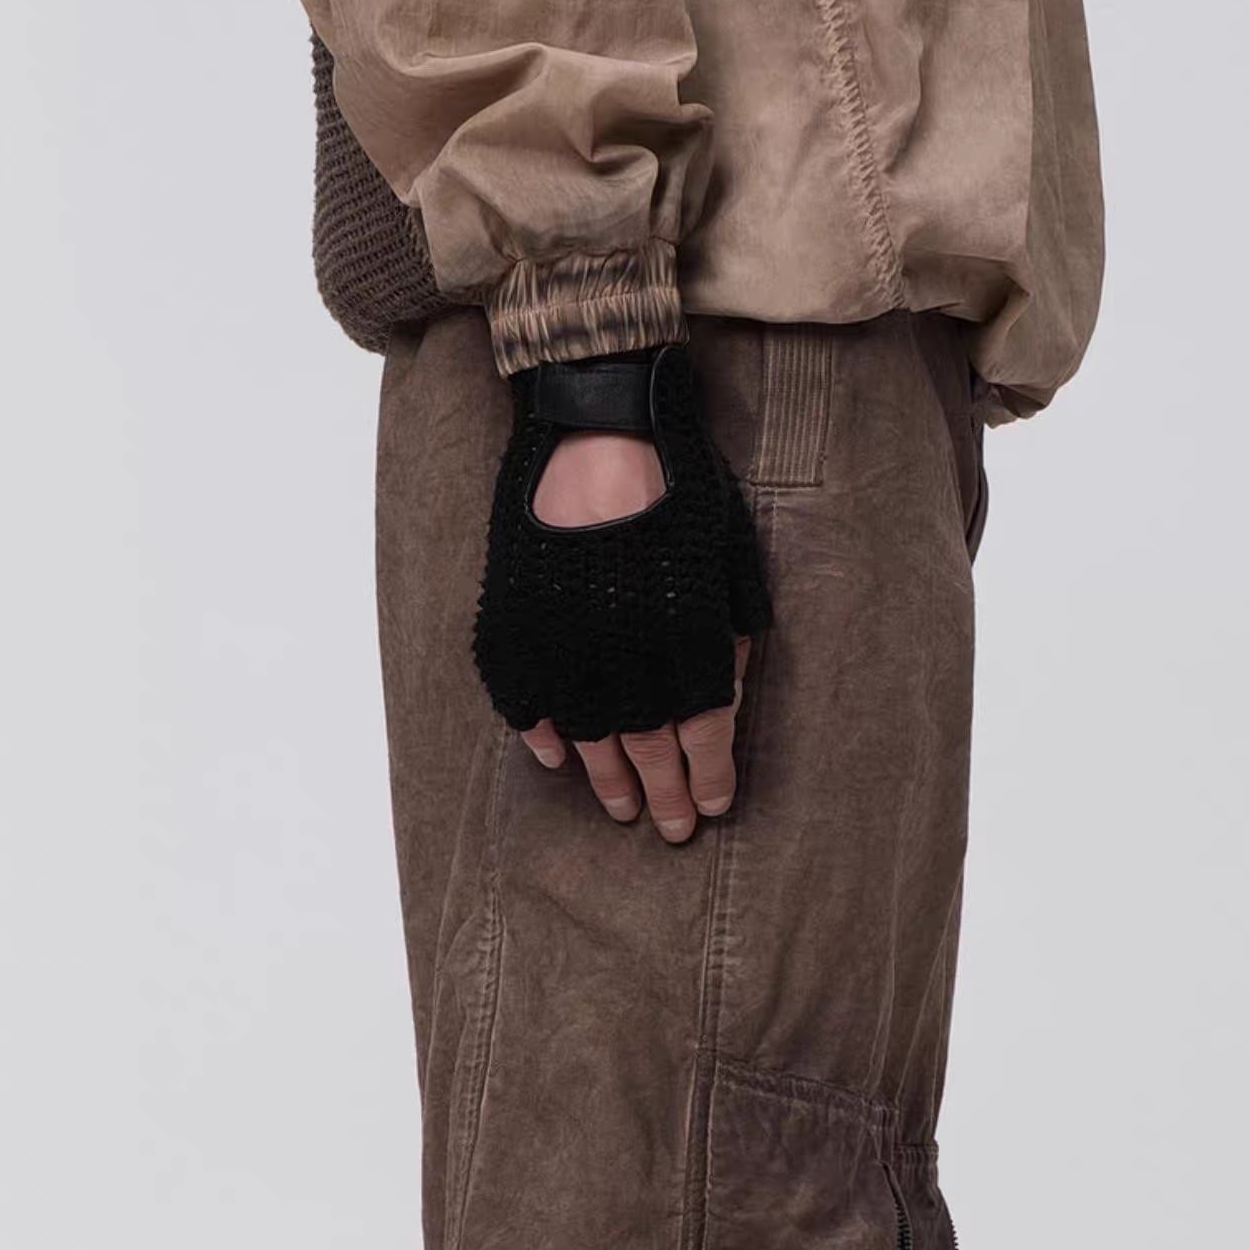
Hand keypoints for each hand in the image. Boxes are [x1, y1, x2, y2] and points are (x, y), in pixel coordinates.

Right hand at [518, 433, 746, 844]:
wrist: (599, 418)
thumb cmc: (680, 480)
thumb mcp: (729, 554)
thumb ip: (730, 630)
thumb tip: (729, 697)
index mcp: (686, 636)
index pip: (704, 730)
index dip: (711, 776)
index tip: (716, 806)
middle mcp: (626, 653)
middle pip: (649, 747)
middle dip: (667, 795)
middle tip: (674, 831)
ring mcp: (566, 642)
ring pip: (589, 735)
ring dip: (609, 779)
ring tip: (622, 809)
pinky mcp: (519, 625)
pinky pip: (527, 699)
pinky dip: (543, 735)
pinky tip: (561, 759)